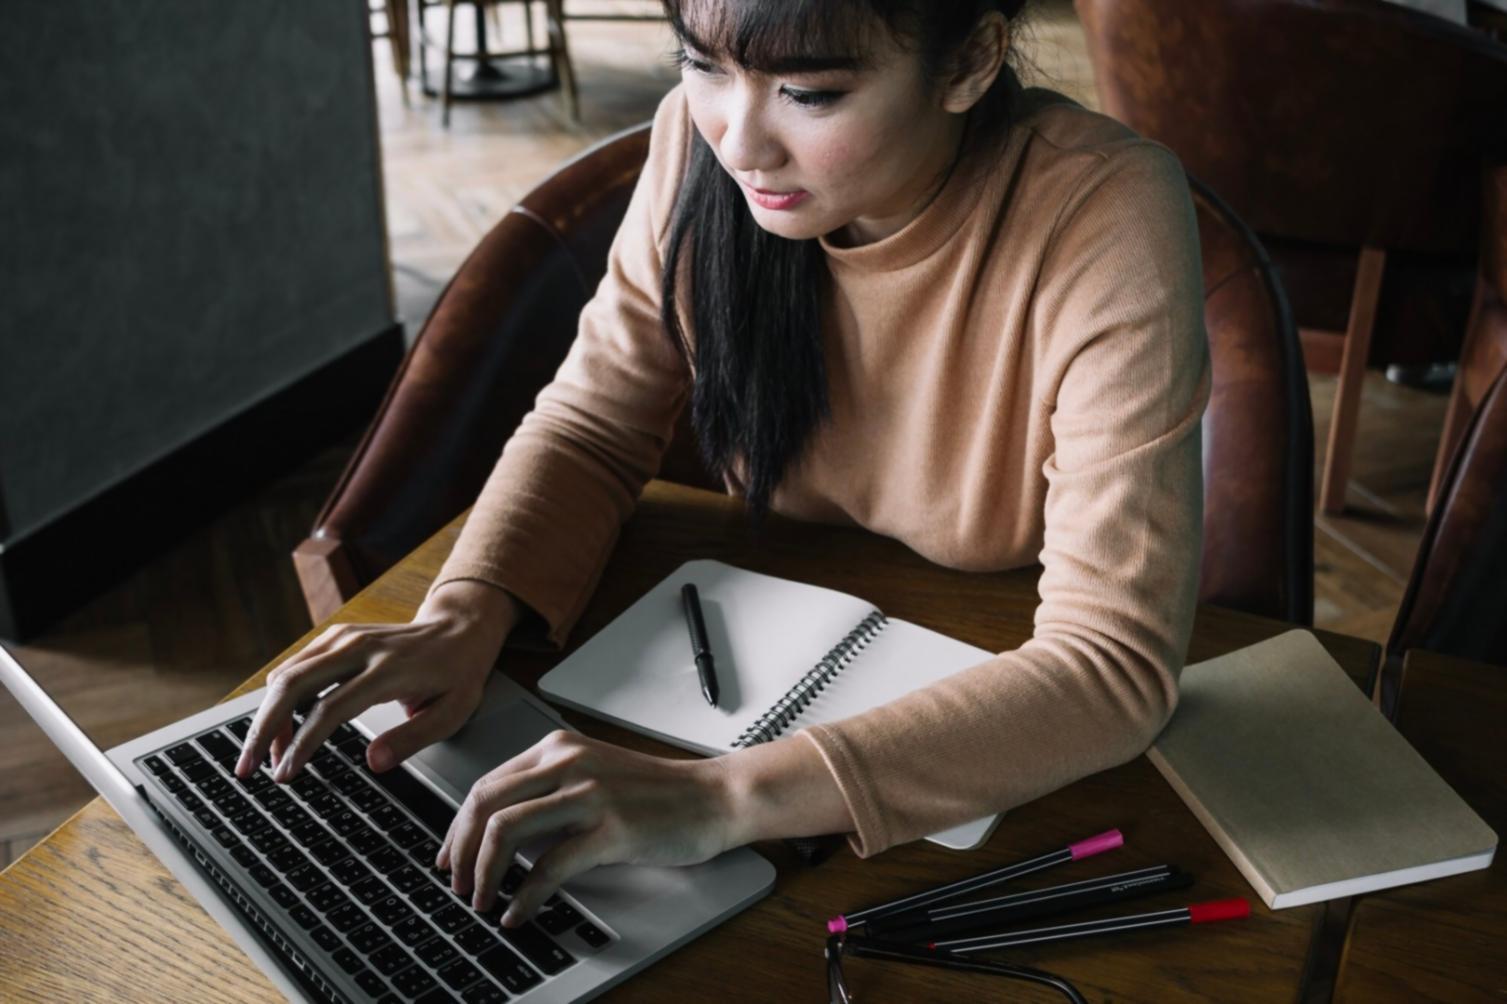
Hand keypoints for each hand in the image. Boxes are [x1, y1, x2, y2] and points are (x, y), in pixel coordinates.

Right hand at [235, 580, 520, 781]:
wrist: (460, 628)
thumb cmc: (458, 674)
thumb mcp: (453, 712)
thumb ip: (413, 737)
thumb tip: (374, 762)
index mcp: (389, 670)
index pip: (331, 708)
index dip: (303, 743)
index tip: (285, 774)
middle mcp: (360, 647)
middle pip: (293, 685)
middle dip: (264, 730)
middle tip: (247, 769)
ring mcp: (346, 637)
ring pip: (287, 674)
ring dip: (268, 716)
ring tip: (267, 757)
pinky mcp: (337, 636)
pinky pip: (296, 666)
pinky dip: (280, 698)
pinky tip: (281, 728)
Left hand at [438, 730, 735, 924]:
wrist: (714, 796)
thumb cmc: (658, 793)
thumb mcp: (593, 776)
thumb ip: (549, 792)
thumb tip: (498, 834)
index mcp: (558, 748)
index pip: (486, 784)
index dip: (459, 827)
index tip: (451, 857)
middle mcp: (568, 762)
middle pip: (484, 803)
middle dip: (461, 851)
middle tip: (457, 885)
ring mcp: (589, 793)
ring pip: (506, 830)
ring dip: (483, 873)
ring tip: (481, 901)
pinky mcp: (611, 828)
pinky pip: (549, 866)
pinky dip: (524, 896)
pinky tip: (518, 913)